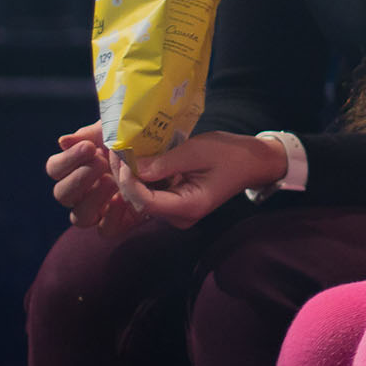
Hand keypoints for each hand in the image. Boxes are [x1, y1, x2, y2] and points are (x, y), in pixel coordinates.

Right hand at [46, 121, 145, 236]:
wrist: (178, 151)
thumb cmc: (146, 138)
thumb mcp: (121, 129)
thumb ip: (94, 133)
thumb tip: (63, 141)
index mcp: (80, 166)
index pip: (56, 169)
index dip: (66, 161)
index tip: (88, 147)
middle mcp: (86, 191)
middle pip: (62, 195)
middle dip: (79, 178)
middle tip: (101, 162)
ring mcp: (103, 209)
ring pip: (80, 217)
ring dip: (94, 197)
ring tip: (113, 181)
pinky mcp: (124, 222)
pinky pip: (106, 230)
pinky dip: (111, 216)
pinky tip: (122, 199)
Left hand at [113, 131, 288, 227]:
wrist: (251, 162)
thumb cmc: (229, 154)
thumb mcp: (197, 151)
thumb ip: (165, 162)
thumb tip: (132, 166)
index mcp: (189, 207)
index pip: (146, 202)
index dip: (128, 181)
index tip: (122, 156)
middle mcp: (179, 217)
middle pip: (140, 202)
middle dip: (124, 177)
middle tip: (115, 149)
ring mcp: (176, 212)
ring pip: (142, 197)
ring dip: (130, 175)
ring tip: (120, 151)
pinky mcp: (174, 204)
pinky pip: (151, 193)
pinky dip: (141, 176)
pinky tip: (133, 157)